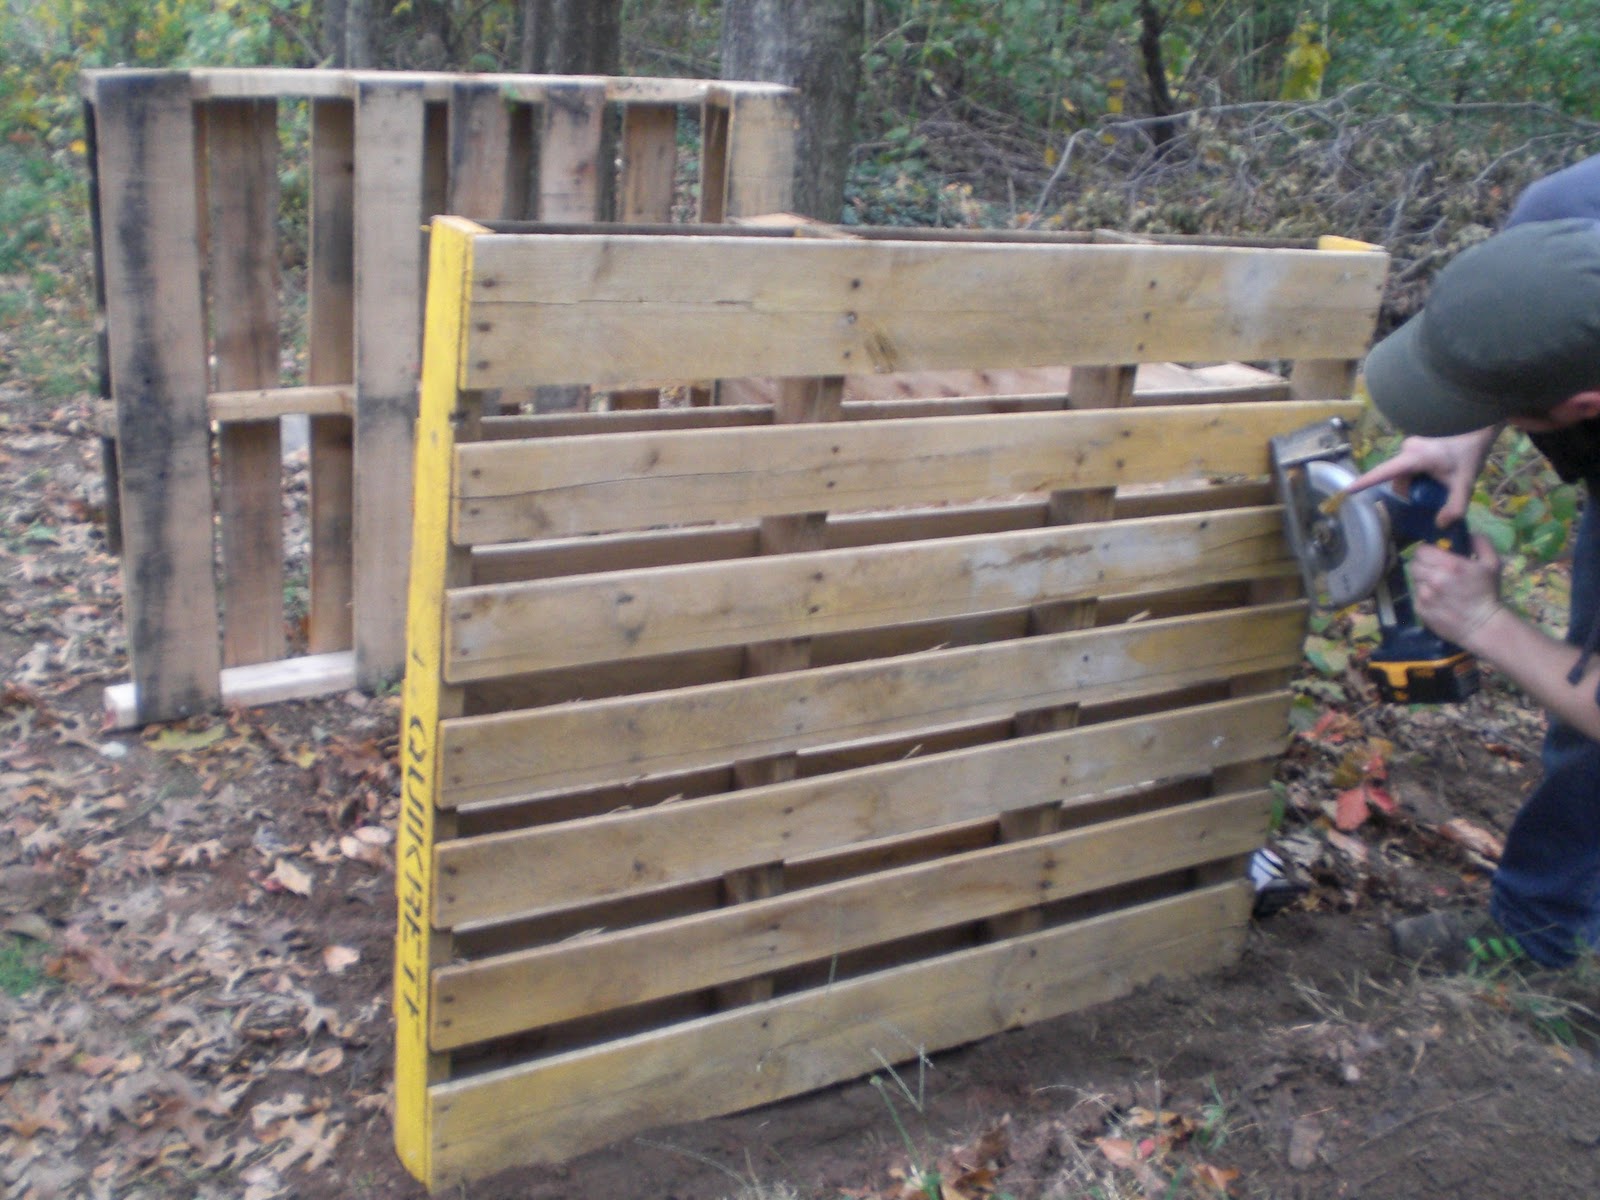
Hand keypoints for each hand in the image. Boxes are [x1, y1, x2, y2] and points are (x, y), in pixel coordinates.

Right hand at [1344, 427, 1499, 525]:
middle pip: (1399, 478)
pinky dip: (1421, 474)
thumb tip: (1441, 525)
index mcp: (1413, 458)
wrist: (1480, 423)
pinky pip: (1411, 465)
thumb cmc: (1470, 450)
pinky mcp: (1416, 443)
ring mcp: (1411, 445)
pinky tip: (1441, 471)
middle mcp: (1406, 449)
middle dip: (1413, 491)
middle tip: (1435, 496)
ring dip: (1419, 482)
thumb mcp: (1466, 482)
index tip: (1347, 490)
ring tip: (1442, 481)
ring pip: (1406, 473)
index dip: (1364, 482)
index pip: (1383, 473)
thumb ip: (1455, 506)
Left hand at [1409, 533, 1504, 650]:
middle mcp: (1434, 579)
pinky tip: (1437, 600)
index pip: (1422, 550)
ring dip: (1423, 580)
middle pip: (1414, 563)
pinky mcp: (1419, 609)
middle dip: (1424, 564)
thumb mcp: (1492, 564)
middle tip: (1436, 570)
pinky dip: (1423, 595)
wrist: (1483, 626)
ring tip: (1438, 586)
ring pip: (1414, 579)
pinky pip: (1415, 595)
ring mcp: (1425, 596)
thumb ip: (1480, 542)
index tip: (1436, 556)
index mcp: (1450, 565)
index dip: (1427, 551)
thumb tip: (1467, 531)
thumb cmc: (1488, 593)